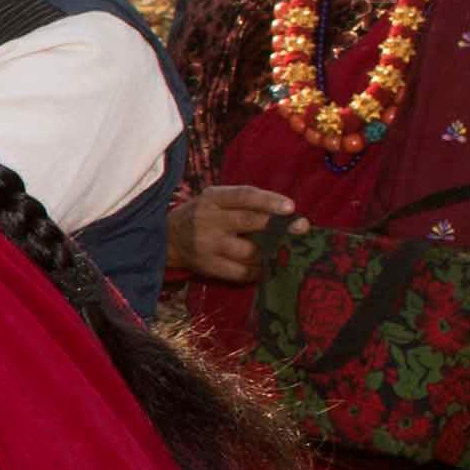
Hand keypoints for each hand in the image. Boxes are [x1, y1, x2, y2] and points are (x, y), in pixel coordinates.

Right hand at [171, 184, 301, 286]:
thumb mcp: (218, 199)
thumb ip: (247, 203)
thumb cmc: (204, 214)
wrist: (169, 238)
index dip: (268, 201)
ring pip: (249, 251)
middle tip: (300, 228)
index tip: (290, 207)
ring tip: (283, 249)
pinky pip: (241, 273)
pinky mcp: (209, 267)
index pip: (244, 196)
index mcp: (213, 198)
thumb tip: (287, 213)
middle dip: (278, 226)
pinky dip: (258, 271)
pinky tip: (266, 266)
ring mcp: (208, 245)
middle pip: (248, 222)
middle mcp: (210, 220)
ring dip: (271, 252)